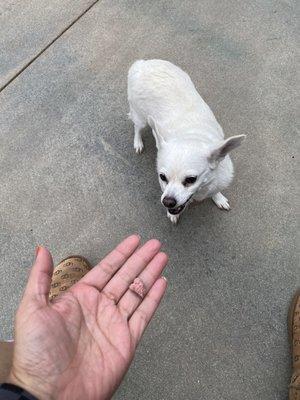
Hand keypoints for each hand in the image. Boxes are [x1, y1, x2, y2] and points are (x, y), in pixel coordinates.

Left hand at [8, 235, 167, 399]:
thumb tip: (42, 251)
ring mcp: (114, 323)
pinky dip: (154, 298)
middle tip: (154, 245)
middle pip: (126, 275)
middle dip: (141, 258)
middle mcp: (99, 308)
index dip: (121, 253)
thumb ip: (40, 278)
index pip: (106, 268)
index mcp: (80, 298)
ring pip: (137, 291)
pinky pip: (144, 314)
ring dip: (150, 273)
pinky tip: (161, 284)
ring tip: (161, 258)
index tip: (134, 241)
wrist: (50, 395)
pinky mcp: (126, 340)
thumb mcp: (32, 309)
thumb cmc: (36, 356)